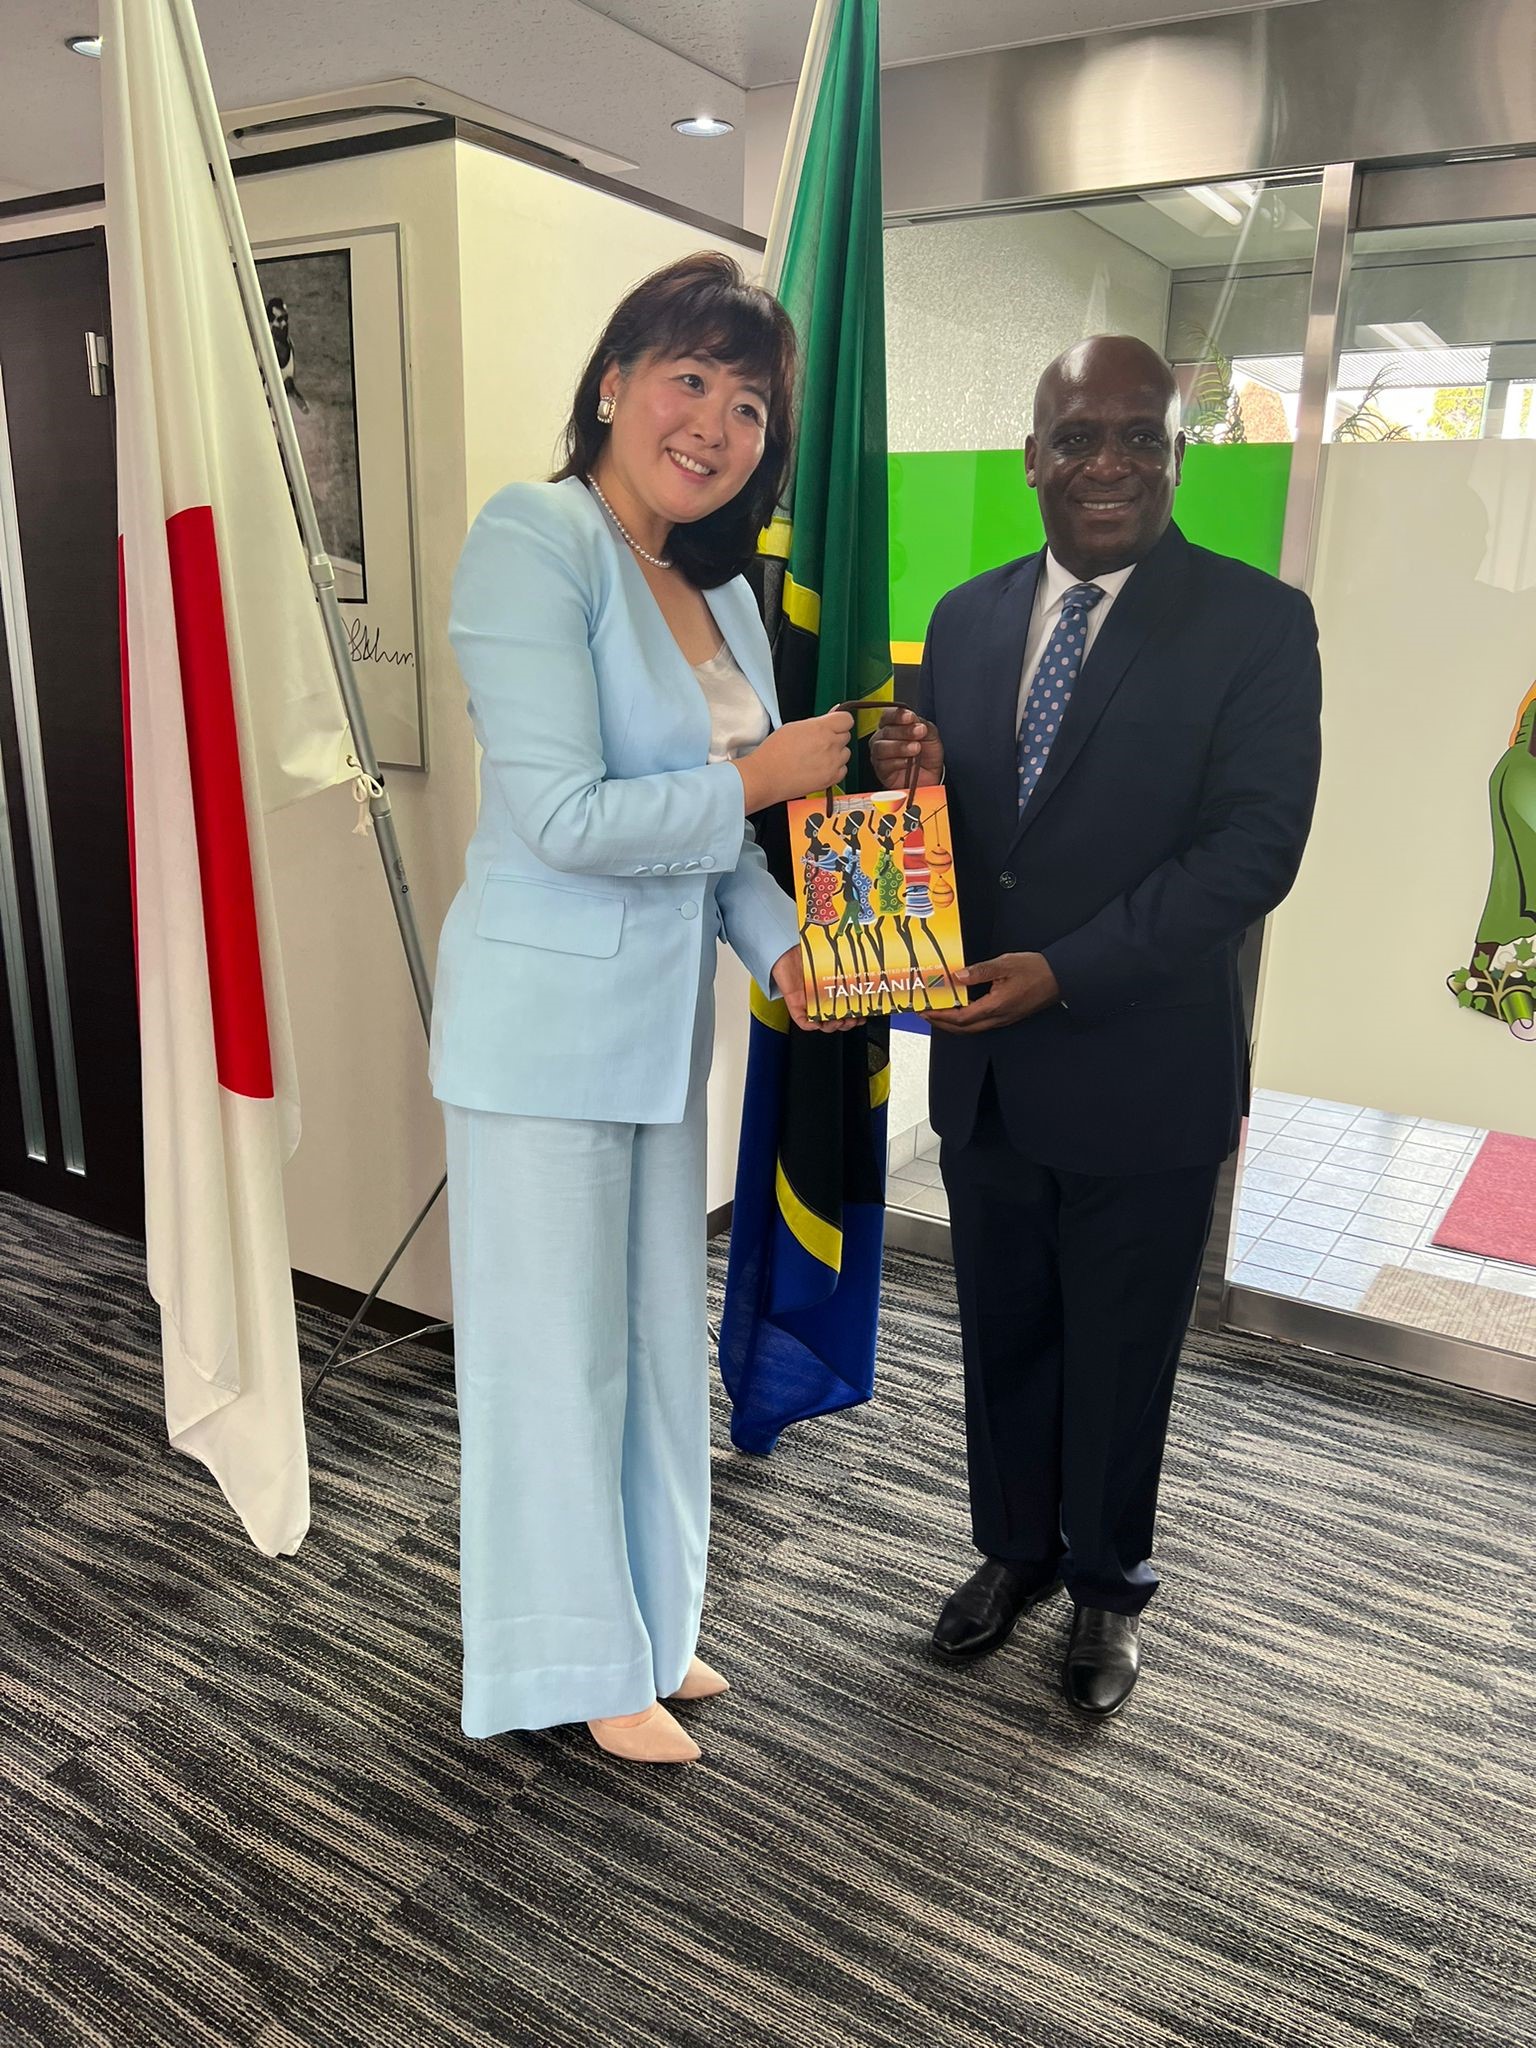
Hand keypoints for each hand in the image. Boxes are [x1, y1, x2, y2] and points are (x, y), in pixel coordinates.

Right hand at [736, 711, 853, 810]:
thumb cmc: (774, 753)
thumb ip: (816, 722)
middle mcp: (830, 745)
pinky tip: (820, 767)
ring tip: (817, 756)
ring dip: (836, 753)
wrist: (766, 776)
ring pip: (846, 753)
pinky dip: (835, 768)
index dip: (840, 721)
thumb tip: (830, 718)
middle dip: (835, 737)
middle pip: (846, 736)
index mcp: (820, 729)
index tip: (835, 724)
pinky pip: (843, 770)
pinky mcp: (830, 779)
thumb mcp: (793, 727)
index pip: (846, 719)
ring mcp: (832, 763)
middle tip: (818, 742)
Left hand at [772, 946, 860, 1031]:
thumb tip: (862, 966)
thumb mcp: (831, 961)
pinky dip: (811, 1025)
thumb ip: (844, 966)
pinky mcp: (795, 1006)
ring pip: (822, 1025)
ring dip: (832, 1027)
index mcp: (830, 991)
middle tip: (853, 1019)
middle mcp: (820, 1000)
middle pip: (836, 1020)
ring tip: (839, 1021)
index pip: (845, 1009)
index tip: (863, 1015)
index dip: (855, 1015)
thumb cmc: (807, 954)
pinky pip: (803, 1022)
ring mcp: (808, 1004)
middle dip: (847, 1023)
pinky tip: (818, 1023)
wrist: (785, 952)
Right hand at [870, 705, 943, 790]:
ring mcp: (880, 755)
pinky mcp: (882, 771)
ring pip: (881, 747)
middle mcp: (883, 739)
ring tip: (916, 748)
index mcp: (893, 726)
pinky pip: (884, 764)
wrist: (931, 777)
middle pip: (886, 731)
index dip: (897, 715)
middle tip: (920, 732)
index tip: (910, 717)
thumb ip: (922, 725)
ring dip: (900, 747)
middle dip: (904, 731)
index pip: (888, 716)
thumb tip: (914, 719)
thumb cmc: (927, 755)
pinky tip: (908, 762)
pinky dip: (897, 762)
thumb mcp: (930, 735)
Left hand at [930, 952, 1059, 1032]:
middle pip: (964, 1029)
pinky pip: (982, 1024)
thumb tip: (958, 976)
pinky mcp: (1009, 1016)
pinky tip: (963, 1010)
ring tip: (940, 1014)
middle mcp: (999, 1018)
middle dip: (942, 1024)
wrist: (1061, 977)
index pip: (961, 1018)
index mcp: (996, 1006)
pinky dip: (967, 1020)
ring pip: (973, 1028)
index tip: (926, 1011)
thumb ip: (980, 971)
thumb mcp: (1005, 964)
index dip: (941, 1016)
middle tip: (927, 1015)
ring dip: (954, 1024)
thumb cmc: (1036, 970)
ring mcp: (1004, 1019)